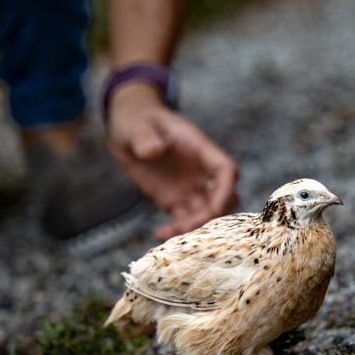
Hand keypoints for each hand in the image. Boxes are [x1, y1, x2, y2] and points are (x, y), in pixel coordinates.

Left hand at [106, 82, 237, 239]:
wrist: (128, 129)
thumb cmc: (136, 120)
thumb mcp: (136, 125)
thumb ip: (145, 138)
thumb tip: (153, 151)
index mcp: (198, 149)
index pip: (226, 170)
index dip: (226, 190)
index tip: (215, 208)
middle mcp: (200, 171)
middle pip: (222, 198)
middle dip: (211, 215)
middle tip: (185, 226)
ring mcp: (189, 187)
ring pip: (206, 213)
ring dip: (194, 227)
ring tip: (167, 233)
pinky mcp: (174, 200)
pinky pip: (183, 220)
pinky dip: (176, 231)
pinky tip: (159, 234)